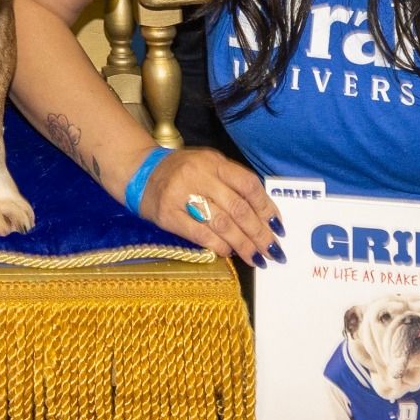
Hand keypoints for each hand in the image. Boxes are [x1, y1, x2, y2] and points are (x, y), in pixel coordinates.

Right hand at [137, 147, 282, 266]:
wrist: (140, 173)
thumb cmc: (182, 172)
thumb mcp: (209, 166)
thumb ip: (233, 183)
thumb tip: (264, 215)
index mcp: (213, 161)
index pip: (248, 185)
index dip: (266, 208)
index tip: (278, 227)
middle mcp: (198, 176)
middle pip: (238, 208)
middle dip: (259, 233)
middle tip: (272, 249)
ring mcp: (181, 195)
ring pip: (222, 224)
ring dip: (243, 244)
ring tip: (256, 257)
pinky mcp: (169, 216)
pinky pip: (200, 235)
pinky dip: (219, 246)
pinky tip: (229, 252)